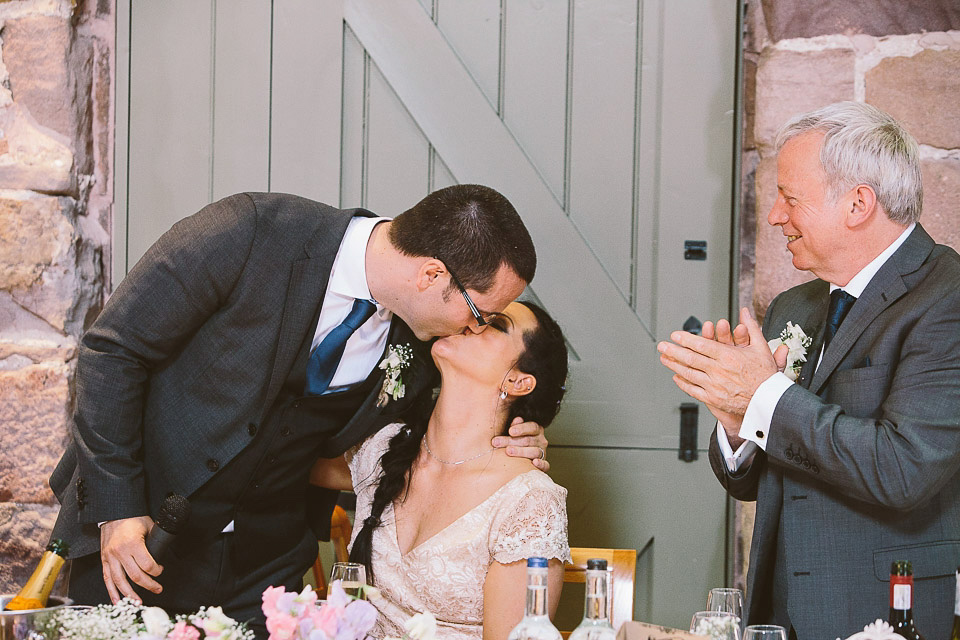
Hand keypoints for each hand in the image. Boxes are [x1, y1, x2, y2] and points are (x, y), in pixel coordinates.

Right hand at [100, 516, 162, 603]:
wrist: (114, 512)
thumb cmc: (132, 517)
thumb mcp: (149, 525)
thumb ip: (155, 540)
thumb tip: (164, 550)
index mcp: (133, 544)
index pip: (147, 565)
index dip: (157, 571)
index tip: (161, 570)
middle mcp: (120, 552)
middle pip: (135, 576)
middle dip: (148, 585)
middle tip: (157, 589)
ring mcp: (110, 557)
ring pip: (120, 581)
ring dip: (129, 594)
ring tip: (138, 602)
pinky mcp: (104, 559)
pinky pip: (107, 579)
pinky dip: (112, 591)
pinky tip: (117, 600)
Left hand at [492, 417, 549, 471]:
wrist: (521, 457)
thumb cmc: (516, 441)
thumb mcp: (515, 431)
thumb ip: (515, 426)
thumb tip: (517, 419)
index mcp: (536, 430)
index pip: (532, 427)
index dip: (521, 428)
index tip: (510, 431)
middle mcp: (541, 440)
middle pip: (528, 440)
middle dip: (511, 441)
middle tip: (497, 442)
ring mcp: (542, 452)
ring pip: (534, 452)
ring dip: (521, 452)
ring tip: (508, 451)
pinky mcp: (544, 465)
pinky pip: (545, 465)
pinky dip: (541, 464)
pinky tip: (534, 462)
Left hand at [658, 307, 781, 421]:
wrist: (769, 402)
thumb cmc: (766, 375)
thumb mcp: (761, 348)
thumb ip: (751, 328)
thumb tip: (744, 311)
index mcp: (728, 357)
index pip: (701, 345)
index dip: (686, 339)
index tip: (675, 335)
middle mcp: (718, 371)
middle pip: (690, 358)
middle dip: (673, 351)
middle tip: (662, 345)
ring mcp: (714, 386)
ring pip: (689, 374)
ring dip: (674, 365)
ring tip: (664, 358)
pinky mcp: (713, 399)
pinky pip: (693, 390)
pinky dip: (683, 383)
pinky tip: (676, 377)